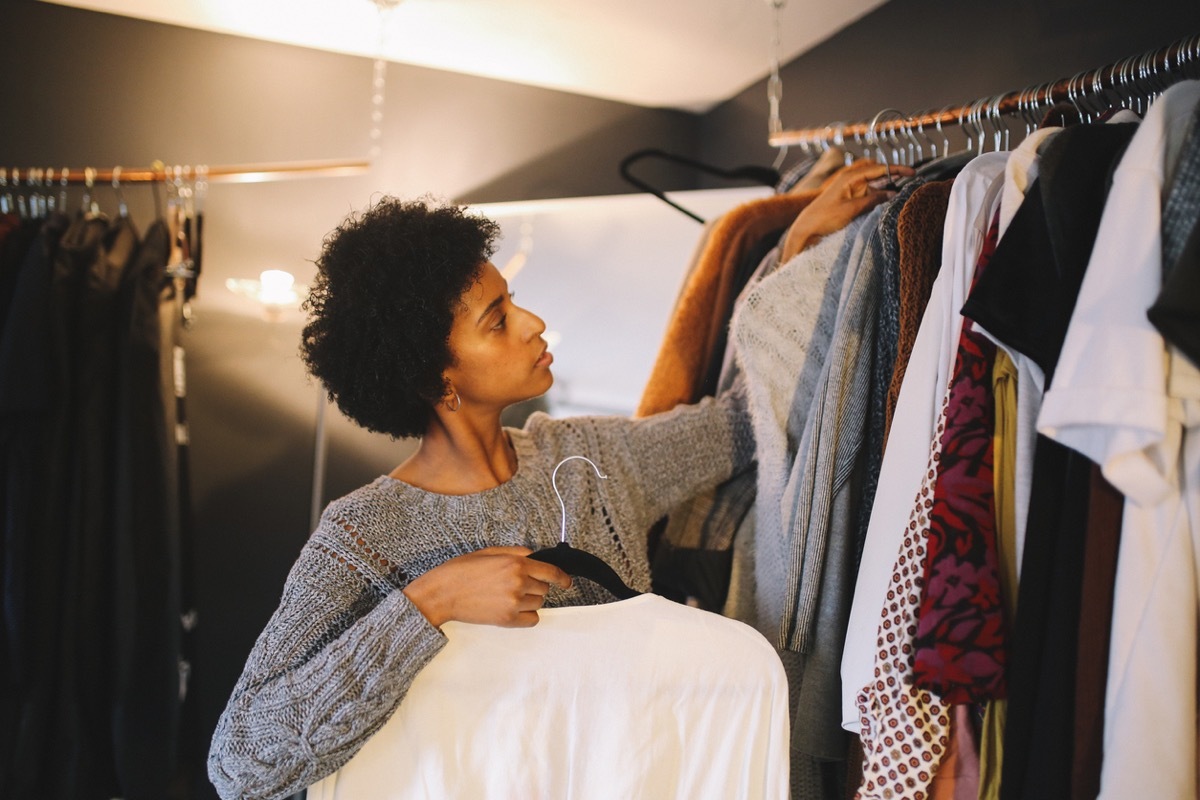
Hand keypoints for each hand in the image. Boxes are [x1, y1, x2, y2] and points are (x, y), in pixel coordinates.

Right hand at [402, 546, 571, 628]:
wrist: (442, 594)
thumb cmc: (461, 571)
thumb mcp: (489, 552)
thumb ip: (515, 552)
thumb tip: (533, 555)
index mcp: (516, 563)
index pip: (551, 572)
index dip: (562, 578)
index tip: (566, 582)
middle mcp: (519, 582)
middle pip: (544, 588)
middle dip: (535, 586)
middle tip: (515, 585)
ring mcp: (514, 602)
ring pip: (538, 603)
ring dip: (529, 600)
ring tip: (508, 596)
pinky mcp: (507, 620)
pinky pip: (532, 620)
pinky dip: (526, 616)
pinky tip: (513, 610)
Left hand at [780, 159, 914, 262]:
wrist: (807, 228)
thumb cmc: (824, 217)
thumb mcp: (852, 209)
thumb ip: (873, 200)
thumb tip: (892, 193)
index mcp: (850, 177)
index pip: (878, 168)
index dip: (897, 169)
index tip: (912, 172)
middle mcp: (851, 179)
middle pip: (878, 173)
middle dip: (893, 176)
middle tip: (909, 182)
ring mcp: (850, 188)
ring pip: (875, 184)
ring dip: (886, 189)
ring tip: (899, 196)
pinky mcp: (850, 198)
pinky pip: (869, 194)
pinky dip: (878, 197)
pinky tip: (886, 203)